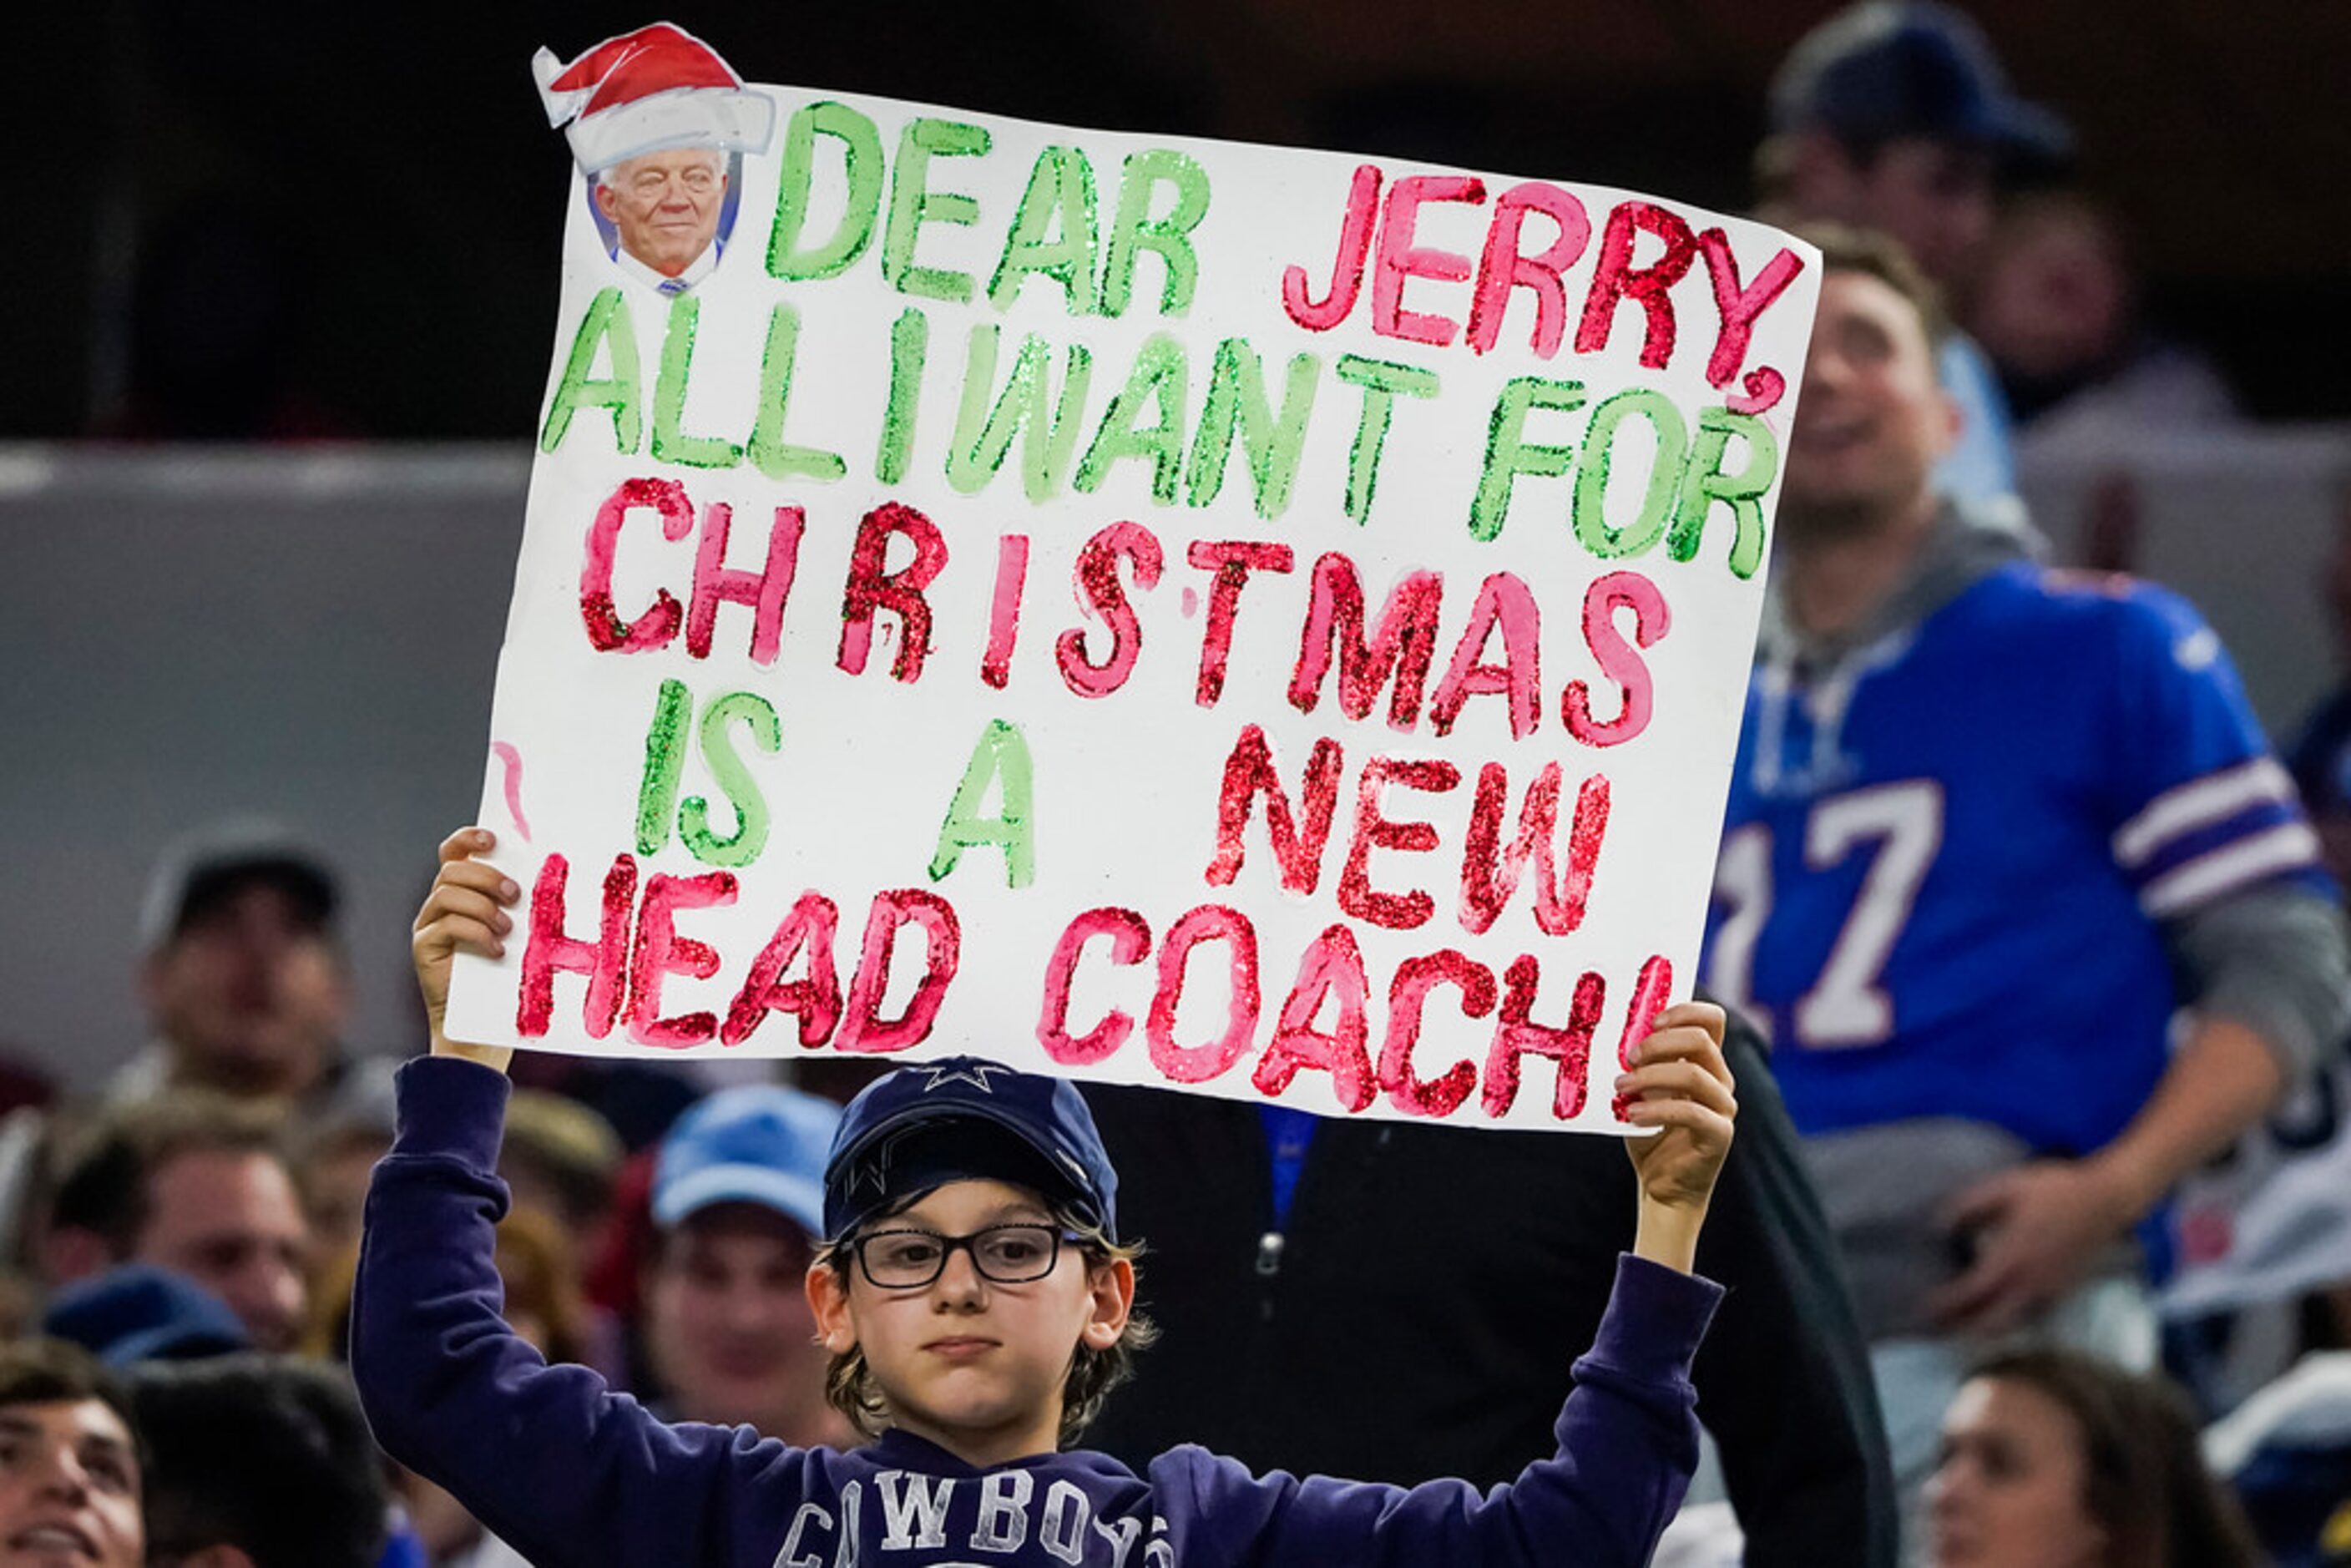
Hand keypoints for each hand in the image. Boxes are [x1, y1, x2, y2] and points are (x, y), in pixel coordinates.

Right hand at [412, 827, 519, 1072]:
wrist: (483, 1023)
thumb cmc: (507, 972)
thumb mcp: (518, 930)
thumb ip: (520, 903)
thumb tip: (551, 874)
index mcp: (462, 891)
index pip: (454, 851)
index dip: (469, 838)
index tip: (493, 840)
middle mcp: (439, 903)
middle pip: (452, 870)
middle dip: (486, 876)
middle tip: (514, 895)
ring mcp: (428, 925)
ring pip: (447, 894)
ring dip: (482, 906)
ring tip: (506, 928)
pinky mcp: (424, 948)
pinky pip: (446, 926)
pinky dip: (476, 933)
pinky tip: (496, 950)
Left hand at [1618, 1001, 1736, 1271]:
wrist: (1661, 1184)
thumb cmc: (1648, 1131)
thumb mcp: (1640, 1090)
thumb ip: (1639, 1064)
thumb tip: (1621, 1037)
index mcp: (1705, 1062)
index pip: (1712, 1019)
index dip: (1685, 1011)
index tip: (1652, 1021)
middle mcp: (1720, 1080)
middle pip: (1702, 1040)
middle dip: (1661, 1042)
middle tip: (1630, 1057)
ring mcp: (1723, 1107)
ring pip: (1695, 1074)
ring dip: (1652, 1076)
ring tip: (1621, 1087)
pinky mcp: (1719, 1135)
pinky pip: (1692, 1113)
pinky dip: (1658, 1110)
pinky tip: (1633, 1115)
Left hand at [1927, 1159, 2137, 1334]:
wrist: (2107, 1199)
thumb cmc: (2055, 1189)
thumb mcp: (2005, 1187)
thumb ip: (1969, 1205)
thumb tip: (1939, 1225)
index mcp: (2013, 1256)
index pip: (1974, 1292)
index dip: (1948, 1303)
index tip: (1926, 1305)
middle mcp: (2031, 1280)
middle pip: (1992, 1321)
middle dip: (1962, 1328)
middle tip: (1937, 1327)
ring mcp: (2050, 1289)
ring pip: (2013, 1323)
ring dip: (1984, 1329)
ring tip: (1960, 1327)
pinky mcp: (2063, 1291)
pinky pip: (2031, 1316)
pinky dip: (2009, 1321)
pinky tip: (1996, 1314)